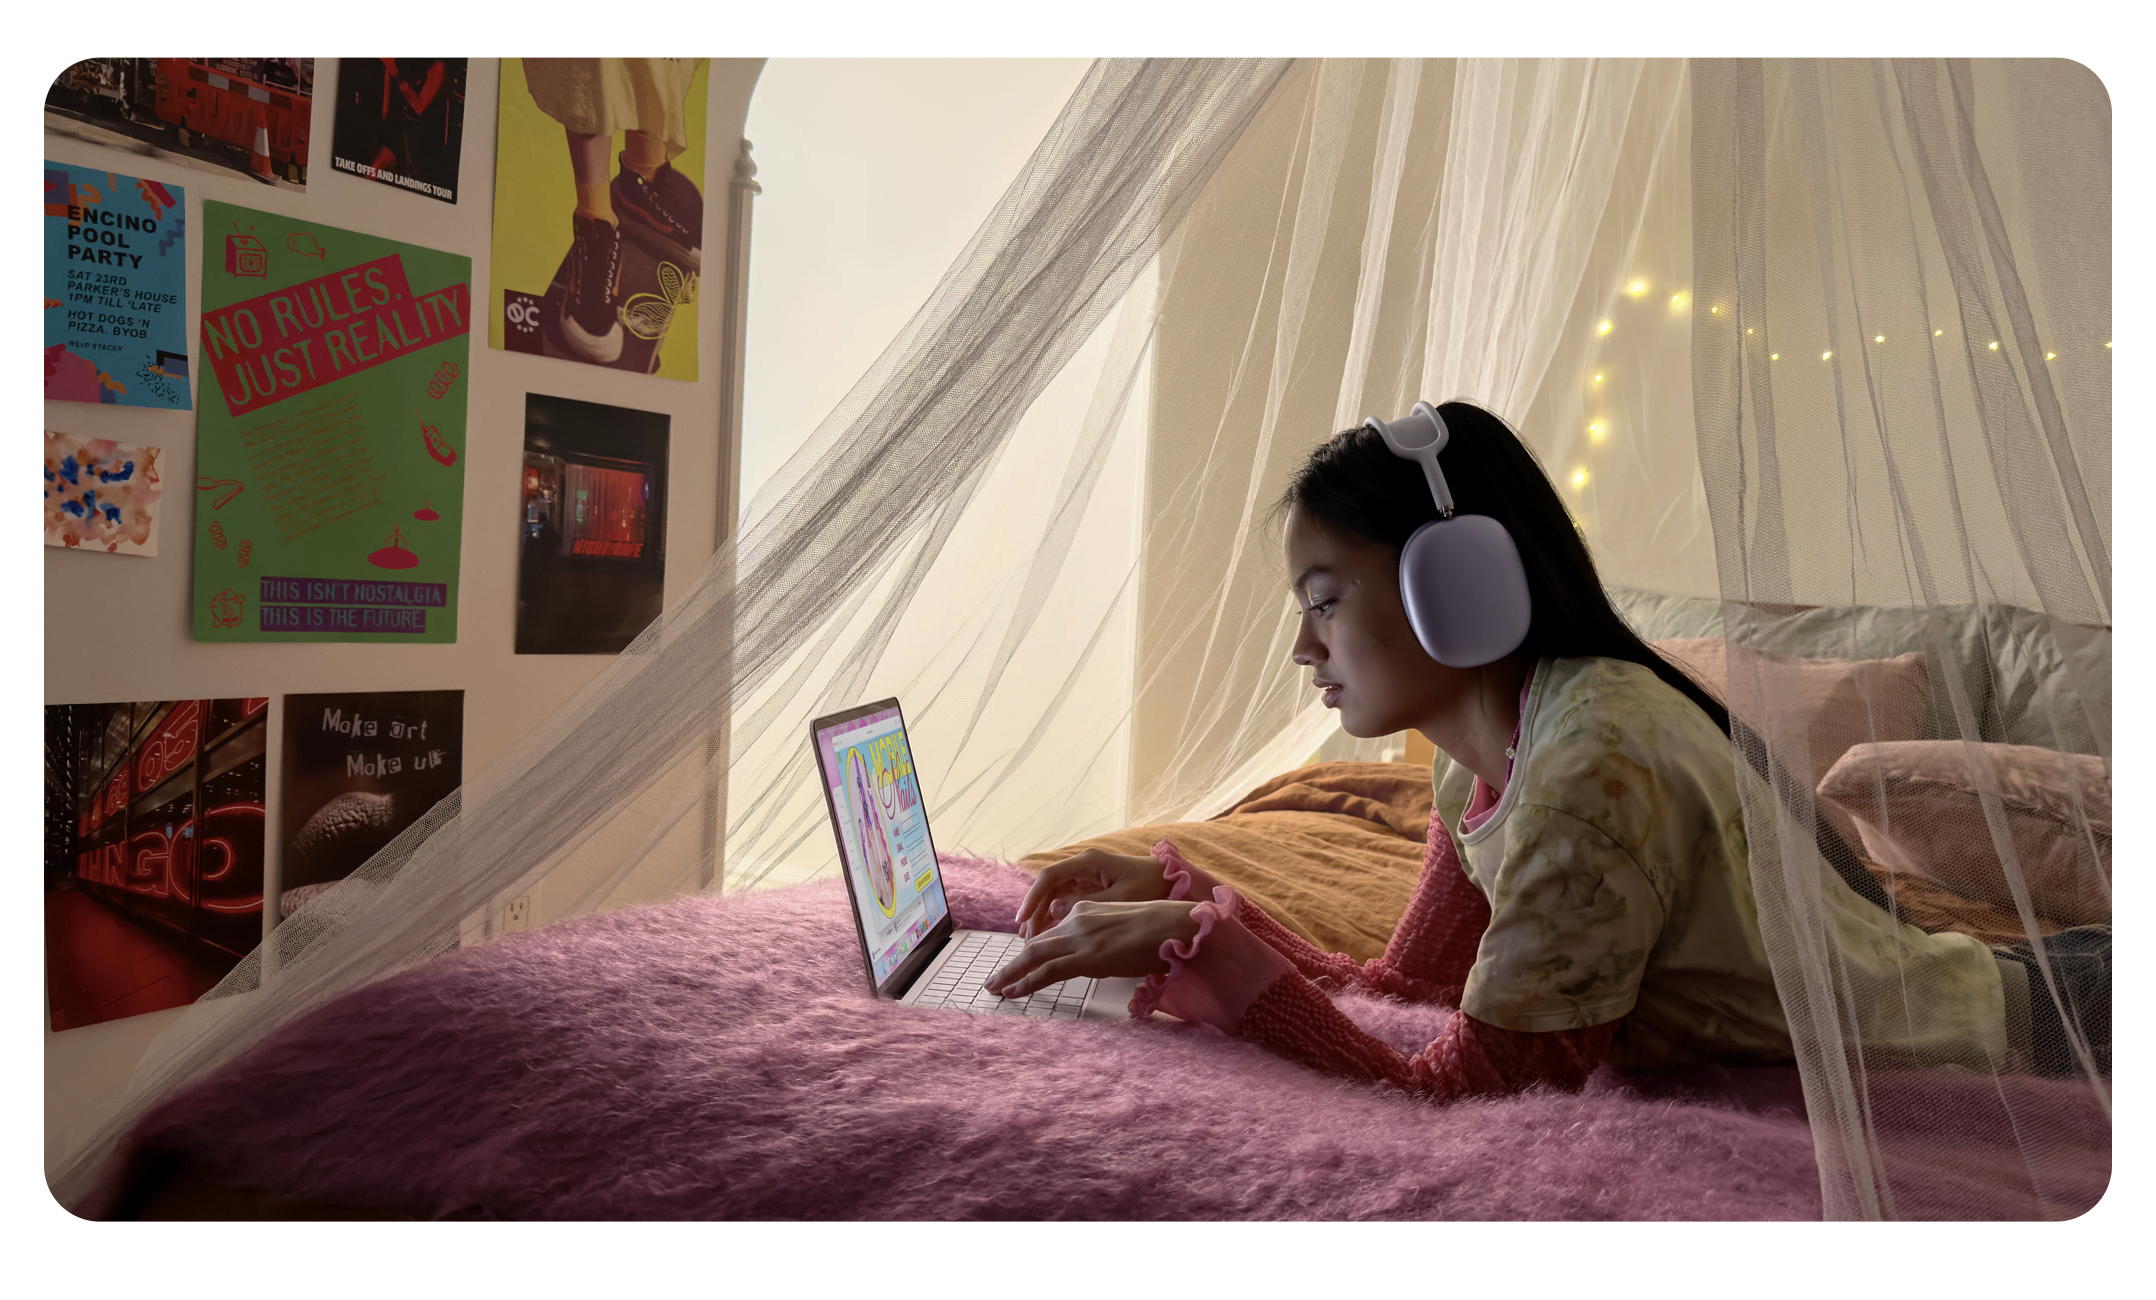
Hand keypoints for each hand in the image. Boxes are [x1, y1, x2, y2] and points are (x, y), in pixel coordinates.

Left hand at [984, 899, 1200, 998]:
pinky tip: (1013, 991)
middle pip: (1036, 944)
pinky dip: (1026, 982)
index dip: (1032, 951)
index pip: (1052, 934)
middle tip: (994, 980)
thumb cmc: (1160, 930)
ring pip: (1034, 956)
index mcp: (1086, 911)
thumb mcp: (1124, 930)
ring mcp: (1079, 937)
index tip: (1019, 965)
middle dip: (1013, 964)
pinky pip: (1047, 971)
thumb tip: (1096, 956)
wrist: (1175, 925)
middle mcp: (1077, 920)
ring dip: (1011, 974)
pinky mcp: (1085, 956)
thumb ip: (1104, 939)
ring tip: (995, 989)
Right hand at [1013, 847, 1172, 939]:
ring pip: (1055, 896)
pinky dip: (1056, 917)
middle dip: (1034, 912)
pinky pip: (1066, 902)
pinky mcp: (1093, 889)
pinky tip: (1050, 935)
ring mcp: (1087, 877)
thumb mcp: (1121, 899)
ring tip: (1031, 941)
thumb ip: (1088, 905)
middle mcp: (1083, 866)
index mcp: (1089, 862)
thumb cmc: (1151, 887)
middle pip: (1049, 888)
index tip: (1022, 920)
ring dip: (1043, 916)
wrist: (1174, 881)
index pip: (1050, 877)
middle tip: (1024, 938)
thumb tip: (1054, 912)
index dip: (1032, 898)